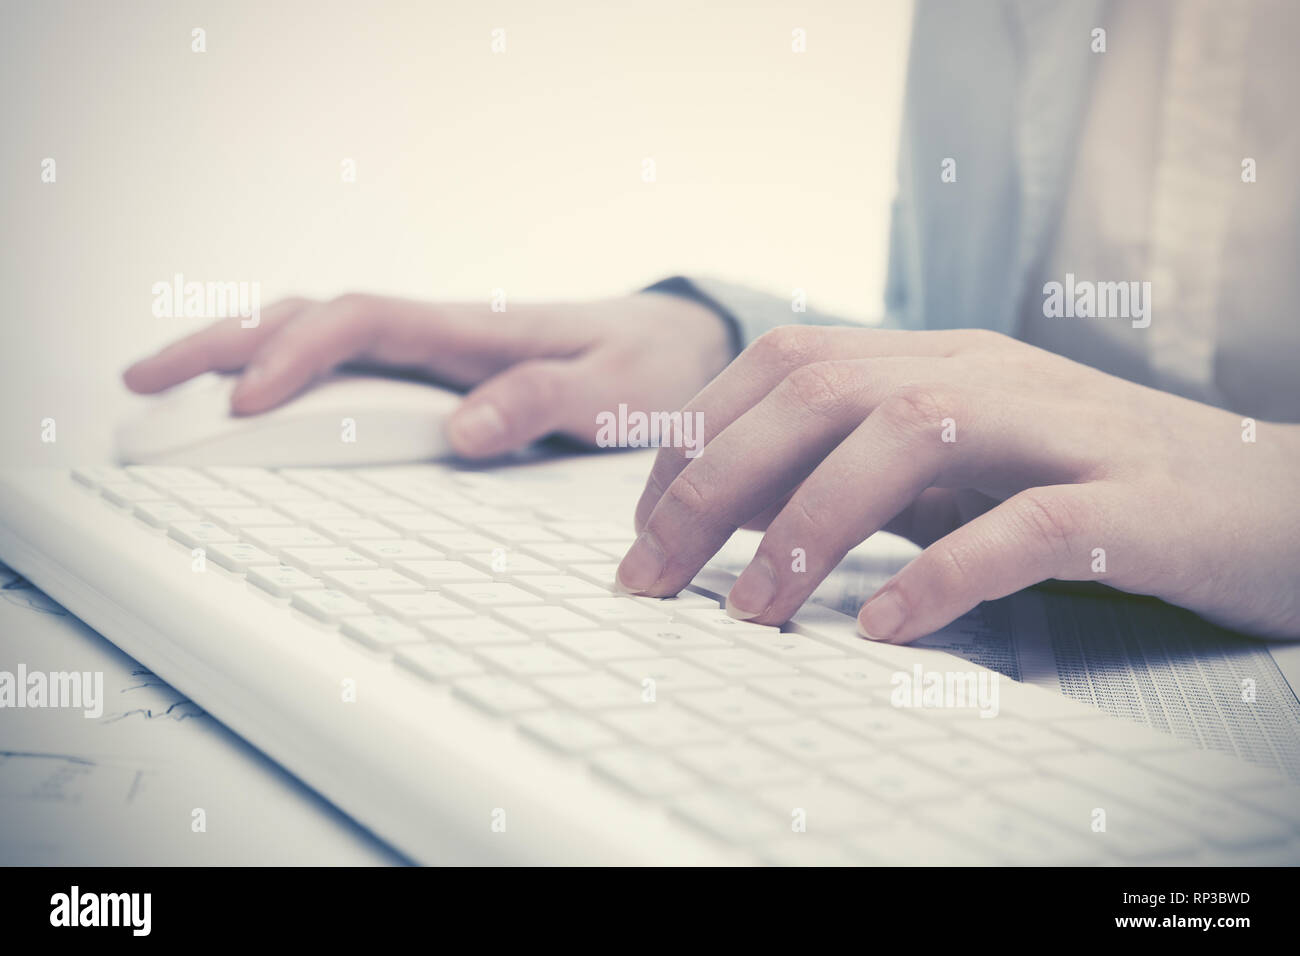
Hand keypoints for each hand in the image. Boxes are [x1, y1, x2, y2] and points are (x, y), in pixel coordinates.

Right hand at [123, 292, 733, 457]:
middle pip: (311, 316)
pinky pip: (345, 360)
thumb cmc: (649, 368)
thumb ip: (545, 404)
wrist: (678, 345)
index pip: (359, 324)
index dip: (294, 358)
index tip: (241, 404)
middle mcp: (440, 332)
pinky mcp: (436, 371)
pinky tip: (253, 390)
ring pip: (317, 333)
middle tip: (142, 379)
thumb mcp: (616, 393)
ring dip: (238, 349)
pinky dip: (285, 367)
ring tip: (165, 383)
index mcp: (472, 331)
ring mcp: (433, 349)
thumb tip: (460, 430)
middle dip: (222, 342)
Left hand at [619, 326, 1299, 641]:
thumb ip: (877, 476)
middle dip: (712, 482)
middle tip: (651, 574)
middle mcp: (991, 375)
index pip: (788, 364)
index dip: (700, 437)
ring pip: (907, 437)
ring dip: (806, 527)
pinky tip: (887, 626)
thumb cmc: (1109, 484)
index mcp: (944, 361)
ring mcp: (1064, 430)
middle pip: (819, 389)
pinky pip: (1026, 528)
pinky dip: (944, 573)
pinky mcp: (1133, 503)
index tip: (646, 523)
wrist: (1287, 498)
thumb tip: (751, 517)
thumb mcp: (973, 466)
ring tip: (750, 613)